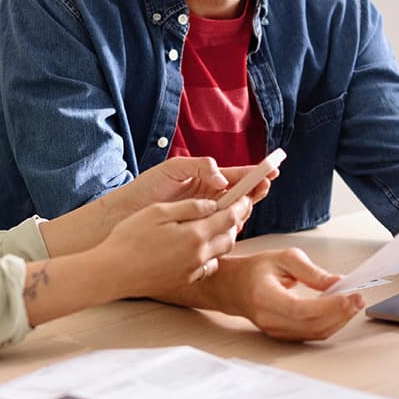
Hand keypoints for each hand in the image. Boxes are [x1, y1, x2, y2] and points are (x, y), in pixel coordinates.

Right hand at [103, 194, 252, 298]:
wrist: (113, 272)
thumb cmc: (130, 238)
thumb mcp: (158, 211)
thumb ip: (189, 207)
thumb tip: (212, 205)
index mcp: (195, 234)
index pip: (230, 217)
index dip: (241, 204)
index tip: (246, 196)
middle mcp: (200, 255)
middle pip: (231, 237)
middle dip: (235, 221)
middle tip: (233, 208)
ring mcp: (193, 270)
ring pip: (221, 253)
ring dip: (223, 238)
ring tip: (215, 225)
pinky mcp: (184, 280)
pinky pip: (208, 266)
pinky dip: (210, 255)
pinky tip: (199, 248)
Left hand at [114, 156, 276, 215]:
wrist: (127, 212)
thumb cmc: (148, 187)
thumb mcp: (173, 169)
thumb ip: (200, 166)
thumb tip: (222, 178)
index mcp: (206, 179)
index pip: (237, 176)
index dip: (255, 173)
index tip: (271, 170)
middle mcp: (210, 197)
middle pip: (241, 195)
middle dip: (255, 190)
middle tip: (263, 187)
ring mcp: (206, 215)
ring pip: (235, 213)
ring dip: (245, 208)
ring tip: (248, 202)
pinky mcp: (199, 232)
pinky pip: (221, 230)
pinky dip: (230, 226)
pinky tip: (234, 224)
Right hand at [162, 248, 364, 340]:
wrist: (233, 287)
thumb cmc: (255, 270)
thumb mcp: (282, 259)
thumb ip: (311, 271)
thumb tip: (337, 283)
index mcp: (264, 297)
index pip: (300, 309)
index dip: (329, 306)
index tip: (350, 296)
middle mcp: (269, 319)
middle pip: (312, 325)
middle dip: (341, 313)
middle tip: (358, 298)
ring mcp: (276, 331)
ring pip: (315, 333)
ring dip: (339, 320)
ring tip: (353, 303)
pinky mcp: (284, 336)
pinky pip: (312, 334)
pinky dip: (330, 323)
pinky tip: (339, 310)